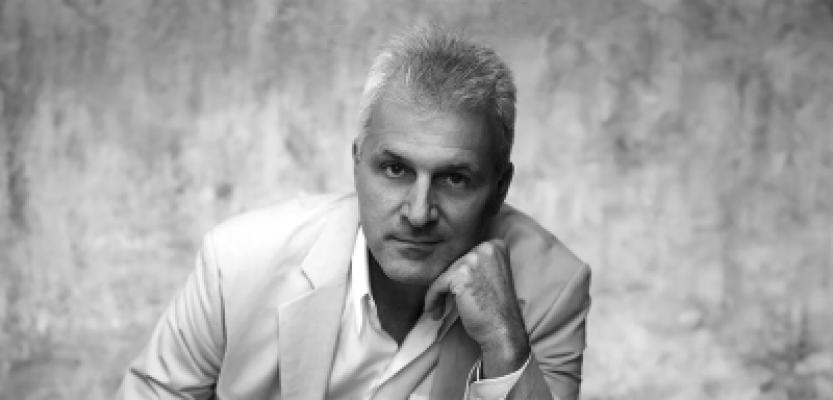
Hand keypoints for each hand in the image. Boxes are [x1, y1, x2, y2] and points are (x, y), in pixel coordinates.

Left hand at [424, 239, 530, 377]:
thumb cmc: (497, 310)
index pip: (466, 257)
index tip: (455, 292)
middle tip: (444, 303)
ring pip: (445, 275)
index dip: (458, 276)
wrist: (503, 332)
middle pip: (455, 264)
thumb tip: (453, 264)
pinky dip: (433, 299)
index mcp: (496, 247)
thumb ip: (478, 266)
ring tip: (438, 310)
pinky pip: (438, 284)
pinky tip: (433, 311)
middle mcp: (486, 248)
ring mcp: (474, 260)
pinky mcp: (461, 275)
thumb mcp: (493, 277)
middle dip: (447, 285)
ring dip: (439, 294)